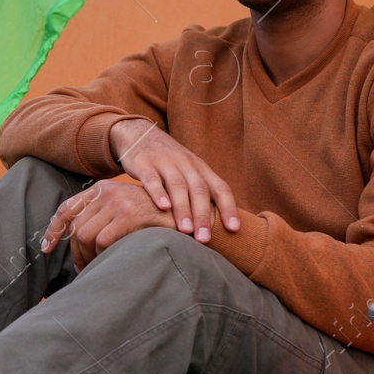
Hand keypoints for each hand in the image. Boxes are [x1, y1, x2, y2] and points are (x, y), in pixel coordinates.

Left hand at [39, 179, 175, 270]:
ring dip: (87, 258)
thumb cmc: (154, 218)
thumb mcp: (123, 211)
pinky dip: (101, 256)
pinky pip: (102, 241)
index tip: (46, 248)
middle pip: (75, 228)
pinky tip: (110, 261)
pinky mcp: (128, 214)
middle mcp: (106, 191)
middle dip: (75, 254)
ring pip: (85, 236)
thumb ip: (102, 218)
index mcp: (101, 189)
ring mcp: (117, 202)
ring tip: (95, 269)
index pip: (66, 209)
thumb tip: (77, 241)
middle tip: (83, 270)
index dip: (53, 230)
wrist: (186, 214)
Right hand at [108, 119, 239, 241]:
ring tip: (185, 231)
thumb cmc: (169, 164)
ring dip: (183, 209)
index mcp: (200, 169)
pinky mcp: (144, 163)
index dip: (228, 207)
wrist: (139, 135)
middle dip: (203, 215)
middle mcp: (186, 164)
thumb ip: (201, 196)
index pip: (220, 188)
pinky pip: (152, 179)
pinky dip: (158, 192)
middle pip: (199, 190)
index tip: (234, 229)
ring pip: (178, 186)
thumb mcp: (188, 173)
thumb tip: (218, 228)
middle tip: (204, 239)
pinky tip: (162, 207)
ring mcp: (165, 162)